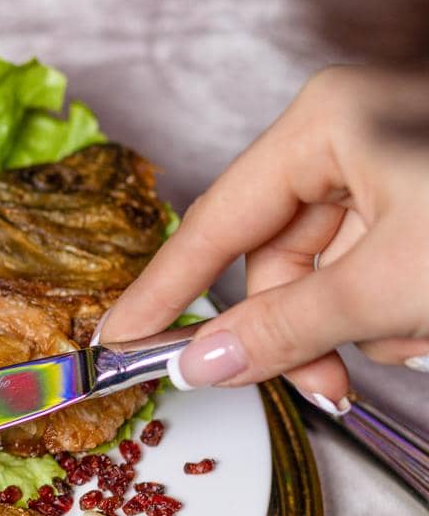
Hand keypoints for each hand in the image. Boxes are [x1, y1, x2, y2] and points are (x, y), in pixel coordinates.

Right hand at [102, 65, 428, 407]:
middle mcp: (349, 137)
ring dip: (360, 329)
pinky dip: (398, 313)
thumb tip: (200, 363)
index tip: (116, 338)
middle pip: (277, 258)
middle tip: (316, 390)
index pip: (213, 223)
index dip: (163, 291)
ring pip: (330, 273)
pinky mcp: (425, 203)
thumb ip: (284, 329)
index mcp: (325, 125)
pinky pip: (378, 270)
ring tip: (415, 346)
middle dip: (300, 332)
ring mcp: (390, 168)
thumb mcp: (390, 285)